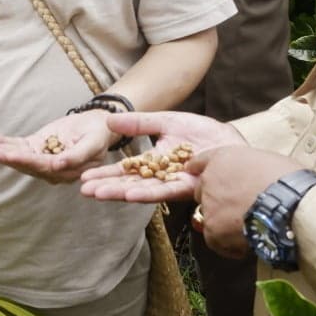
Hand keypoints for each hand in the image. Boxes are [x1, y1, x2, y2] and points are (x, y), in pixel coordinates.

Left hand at [0, 110, 111, 182]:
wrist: (98, 125)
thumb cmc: (99, 134)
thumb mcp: (93, 143)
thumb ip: (77, 156)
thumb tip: (58, 165)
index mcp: (67, 171)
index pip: (42, 167)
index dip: (25, 161)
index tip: (10, 156)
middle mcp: (52, 168)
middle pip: (27, 164)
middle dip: (8, 158)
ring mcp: (44, 157)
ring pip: (21, 156)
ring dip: (3, 151)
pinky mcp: (39, 147)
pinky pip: (20, 146)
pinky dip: (7, 143)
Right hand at [78, 110, 243, 203]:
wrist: (232, 141)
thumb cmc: (204, 133)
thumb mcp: (167, 121)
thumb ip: (140, 123)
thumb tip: (110, 121)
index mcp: (155, 161)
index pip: (126, 170)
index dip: (106, 175)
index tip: (84, 179)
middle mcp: (161, 176)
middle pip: (130, 183)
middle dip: (107, 187)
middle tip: (83, 191)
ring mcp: (173, 183)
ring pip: (142, 189)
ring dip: (120, 192)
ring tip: (98, 194)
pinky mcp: (188, 186)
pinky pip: (164, 190)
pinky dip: (146, 192)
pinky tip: (130, 194)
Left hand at [189, 146, 304, 259]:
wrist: (289, 203)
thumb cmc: (287, 180)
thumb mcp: (267, 161)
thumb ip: (250, 168)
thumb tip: (255, 179)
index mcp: (223, 158)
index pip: (202, 160)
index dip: (198, 167)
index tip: (192, 170)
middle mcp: (210, 179)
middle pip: (203, 191)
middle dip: (216, 200)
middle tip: (238, 209)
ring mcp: (209, 204)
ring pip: (210, 216)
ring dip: (224, 224)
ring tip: (248, 229)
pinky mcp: (213, 228)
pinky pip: (215, 240)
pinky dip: (228, 245)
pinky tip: (245, 245)